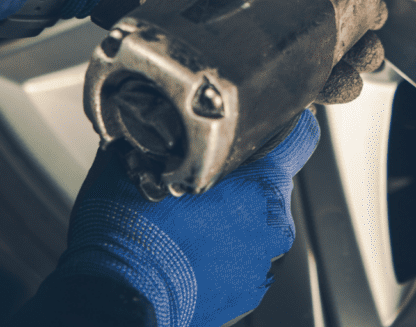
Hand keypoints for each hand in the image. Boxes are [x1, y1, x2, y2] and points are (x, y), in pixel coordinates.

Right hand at [51, 108, 320, 326]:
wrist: (116, 301)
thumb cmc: (126, 234)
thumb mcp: (130, 161)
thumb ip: (151, 132)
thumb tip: (144, 115)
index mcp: (260, 188)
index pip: (300, 136)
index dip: (282, 120)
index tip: (261, 118)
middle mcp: (272, 227)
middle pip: (272, 179)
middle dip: (242, 173)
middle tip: (200, 172)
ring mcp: (262, 265)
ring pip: (257, 219)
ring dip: (233, 212)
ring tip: (189, 216)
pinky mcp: (247, 293)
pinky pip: (244, 253)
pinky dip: (225, 246)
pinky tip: (189, 245)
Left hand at [61, 0, 394, 101]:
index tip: (377, 9)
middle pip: (337, 8)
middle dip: (362, 33)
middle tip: (368, 48)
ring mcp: (256, 11)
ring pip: (315, 42)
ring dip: (344, 61)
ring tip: (352, 74)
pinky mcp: (234, 44)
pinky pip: (282, 66)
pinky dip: (311, 81)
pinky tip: (326, 88)